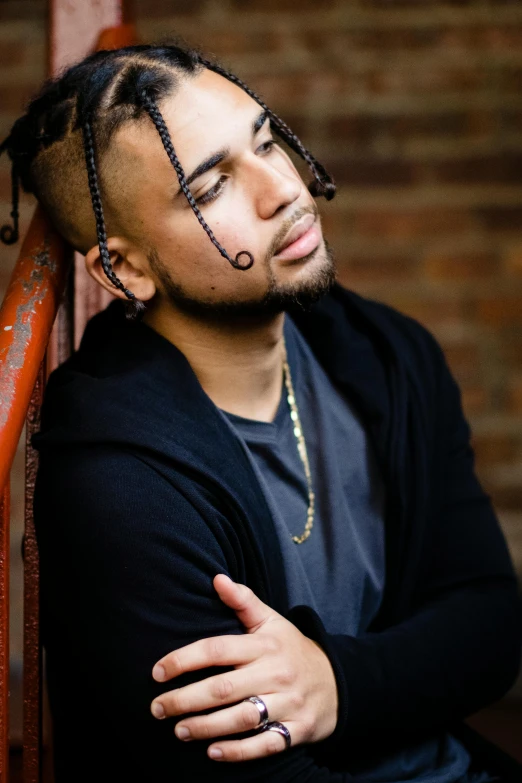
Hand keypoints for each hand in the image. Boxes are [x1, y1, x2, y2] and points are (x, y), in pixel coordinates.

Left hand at [150, 574, 337, 761]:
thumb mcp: (271, 621)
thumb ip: (243, 600)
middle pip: (223, 688)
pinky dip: (238, 752)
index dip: (183, 660)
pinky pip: (265, 745)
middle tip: (157, 708)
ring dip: (205, 728)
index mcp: (264, 645)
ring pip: (241, 719)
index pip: (217, 649)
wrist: (337, 681)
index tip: (157, 672)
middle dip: (185, 700)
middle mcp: (275, 673)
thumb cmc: (291, 649)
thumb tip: (216, 578)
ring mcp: (288, 703)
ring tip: (178, 731)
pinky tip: (213, 753)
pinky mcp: (298, 729)